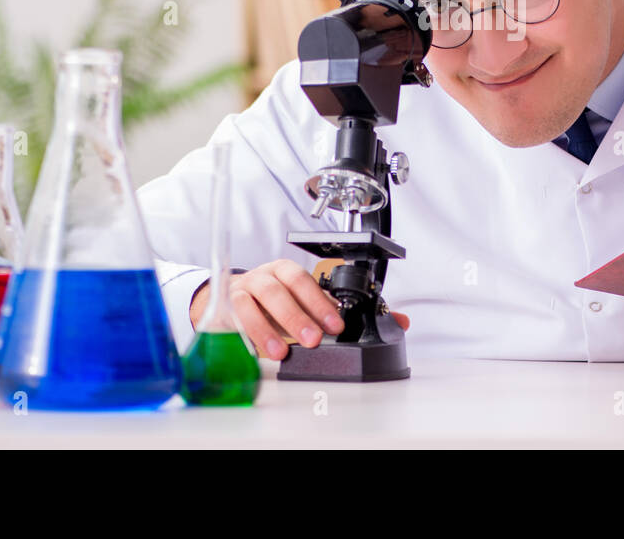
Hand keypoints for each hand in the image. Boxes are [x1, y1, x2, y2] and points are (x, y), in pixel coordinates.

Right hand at [190, 259, 409, 359]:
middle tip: (315, 338)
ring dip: (272, 326)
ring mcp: (245, 288)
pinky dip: (249, 332)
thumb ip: (345, 314)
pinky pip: (236, 315)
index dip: (322, 301)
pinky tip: (261, 350)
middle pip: (283, 288)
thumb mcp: (306, 307)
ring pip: (258, 300)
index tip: (337, 324)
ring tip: (285, 351)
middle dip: (301, 314)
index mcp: (289, 272)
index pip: (307, 281)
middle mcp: (267, 275)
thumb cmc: (270, 304)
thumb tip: (398, 322)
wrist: (225, 303)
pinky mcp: (227, 306)